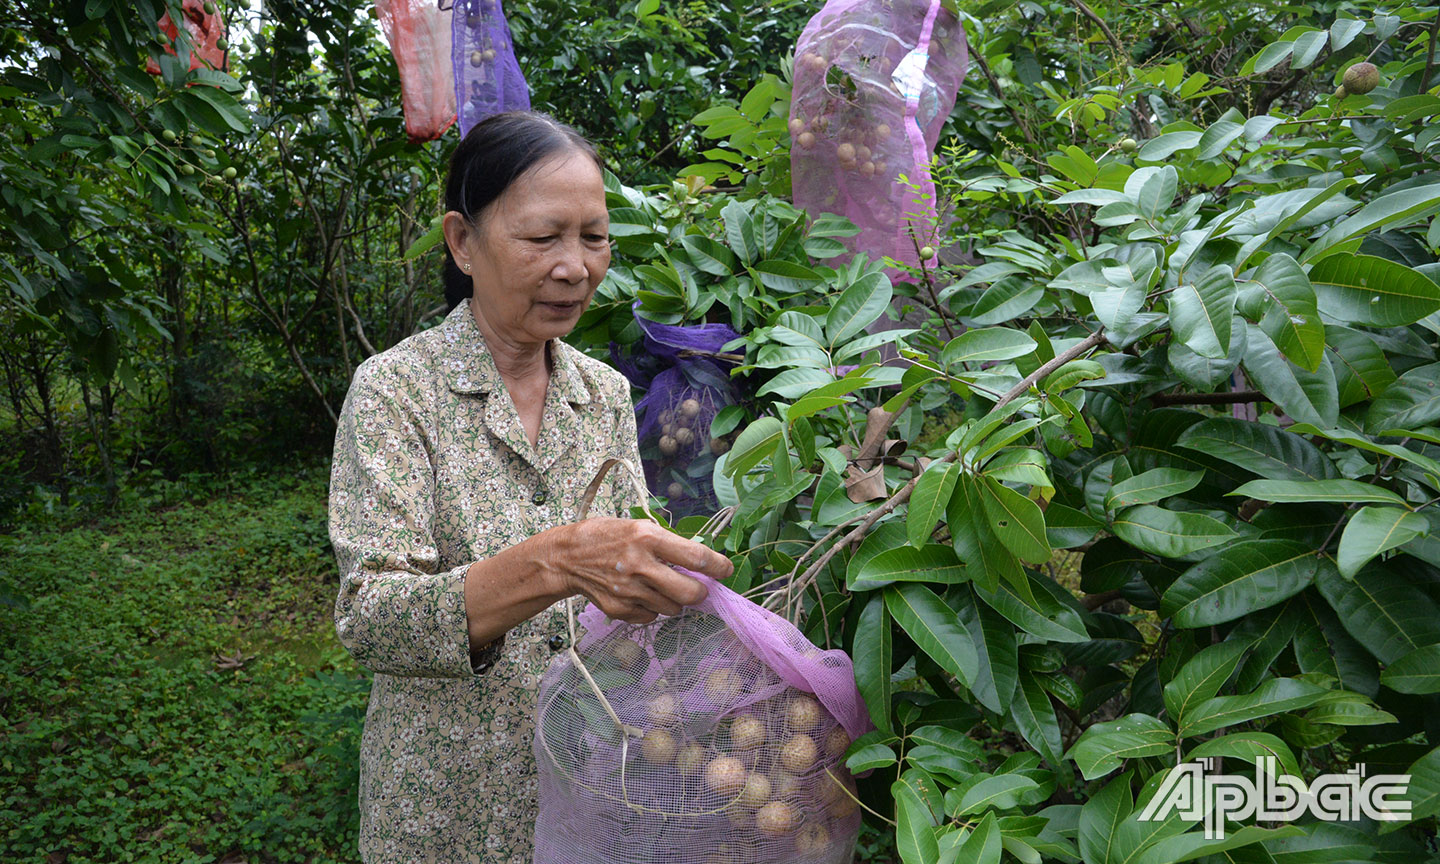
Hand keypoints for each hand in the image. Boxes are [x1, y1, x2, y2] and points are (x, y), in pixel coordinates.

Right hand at [544, 517, 733, 624]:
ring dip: (674, 600)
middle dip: (701, 593)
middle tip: (698, 588)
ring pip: (673, 608)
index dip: (718, 566)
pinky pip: (651, 616)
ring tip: (659, 586)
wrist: (566, 558)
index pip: (696, 557)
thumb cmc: (605, 537)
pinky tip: (640, 594)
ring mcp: (629, 591)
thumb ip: (667, 544)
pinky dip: (652, 608)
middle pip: (690, 593)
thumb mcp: (638, 527)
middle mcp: (640, 566)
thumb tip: (699, 562)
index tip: (725, 570)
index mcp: (648, 539)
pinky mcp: (620, 609)